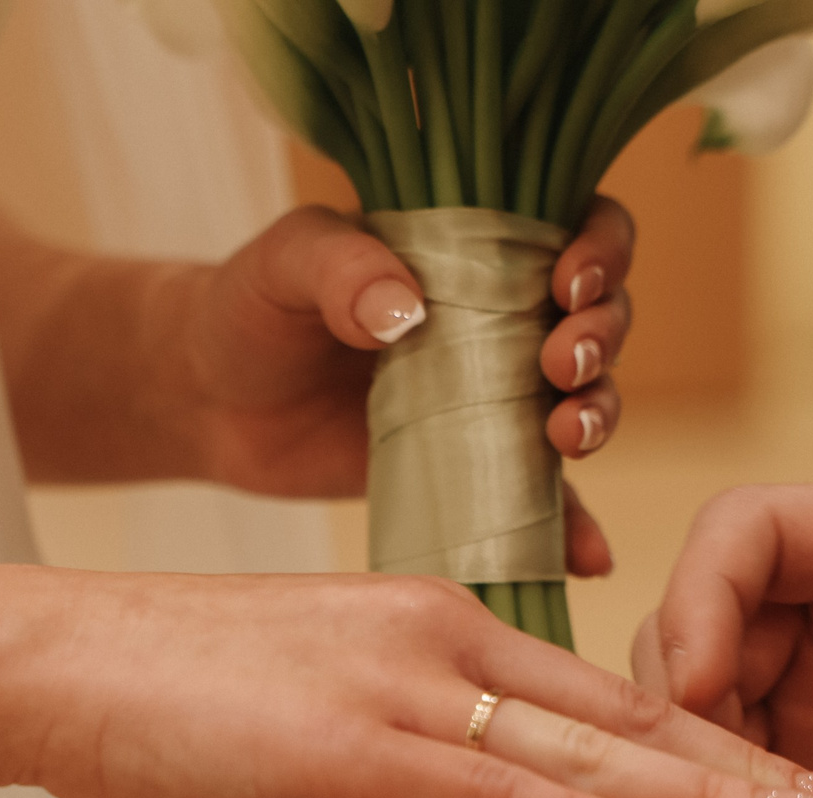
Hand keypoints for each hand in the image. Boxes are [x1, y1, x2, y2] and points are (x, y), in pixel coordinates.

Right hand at [13, 567, 812, 797]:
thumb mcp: (324, 753)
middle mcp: (443, 637)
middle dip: (745, 771)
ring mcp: (400, 683)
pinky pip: (493, 783)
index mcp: (443, 627)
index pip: (605, 695)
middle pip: (627, 714)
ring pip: (582, 750)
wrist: (56, 663)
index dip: (710, 744)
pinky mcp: (348, 739)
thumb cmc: (175, 705)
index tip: (795, 788)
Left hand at [180, 199, 638, 575]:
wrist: (212, 404)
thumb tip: (406, 311)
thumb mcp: (286, 263)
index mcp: (477, 243)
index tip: (566, 284)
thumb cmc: (251, 308)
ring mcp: (497, 397)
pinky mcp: (477, 470)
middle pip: (598, 317)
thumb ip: (341, 268)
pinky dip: (572, 529)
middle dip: (599, 339)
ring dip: (597, 417)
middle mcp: (505, 316)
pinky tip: (588, 558)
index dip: (600, 248)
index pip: (578, 224)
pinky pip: (542, 501)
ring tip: (565, 438)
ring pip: (586, 401)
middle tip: (557, 365)